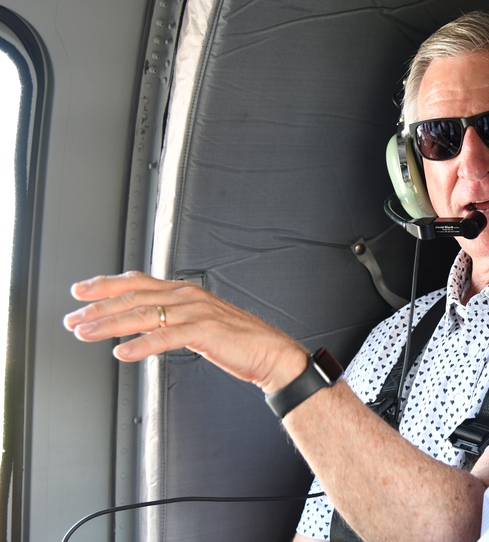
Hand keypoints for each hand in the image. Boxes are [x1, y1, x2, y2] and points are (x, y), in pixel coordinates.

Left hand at [64, 271, 307, 392]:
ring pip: (143, 314)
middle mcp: (187, 296)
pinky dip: (140, 344)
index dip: (105, 284)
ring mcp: (196, 312)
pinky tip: (121, 352)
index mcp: (184, 291)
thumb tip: (138, 325)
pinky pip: (165, 337)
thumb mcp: (197, 323)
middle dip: (97, 307)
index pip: (137, 282)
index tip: (79, 290)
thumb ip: (170, 319)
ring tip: (84, 333)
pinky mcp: (204, 331)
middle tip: (72, 318)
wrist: (270, 351)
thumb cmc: (236, 340)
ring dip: (108, 324)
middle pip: (134, 296)